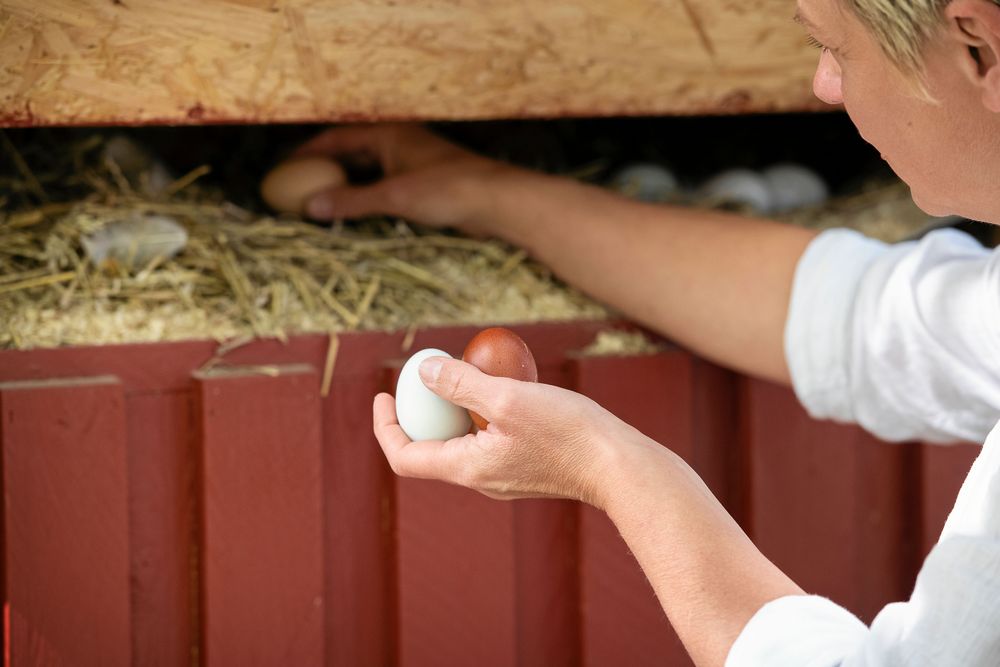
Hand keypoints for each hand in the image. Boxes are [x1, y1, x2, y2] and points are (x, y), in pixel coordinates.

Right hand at [293, 124, 512, 234]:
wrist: (497, 201)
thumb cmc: (448, 189)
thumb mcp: (394, 196)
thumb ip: (351, 201)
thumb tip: (311, 207)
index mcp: (388, 134)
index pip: (337, 138)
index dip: (308, 152)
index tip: (285, 169)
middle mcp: (398, 143)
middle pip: (351, 154)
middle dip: (325, 171)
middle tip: (298, 190)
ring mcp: (412, 163)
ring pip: (368, 172)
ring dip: (346, 187)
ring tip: (321, 205)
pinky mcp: (424, 184)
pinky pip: (384, 187)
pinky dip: (366, 198)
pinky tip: (355, 215)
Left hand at [373, 355, 645, 505]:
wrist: (619, 468)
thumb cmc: (567, 432)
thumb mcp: (509, 397)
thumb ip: (461, 384)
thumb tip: (423, 370)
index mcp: (467, 468)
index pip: (405, 456)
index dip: (385, 426)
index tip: (383, 394)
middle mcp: (480, 479)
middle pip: (430, 447)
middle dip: (420, 411)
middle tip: (426, 373)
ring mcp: (503, 476)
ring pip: (462, 441)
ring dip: (455, 408)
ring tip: (467, 373)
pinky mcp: (524, 468)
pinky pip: (489, 440)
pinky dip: (484, 413)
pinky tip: (506, 386)